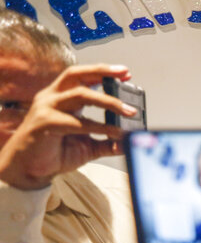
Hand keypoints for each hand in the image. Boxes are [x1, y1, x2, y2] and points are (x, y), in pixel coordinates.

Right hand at [0, 64, 135, 189]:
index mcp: (60, 97)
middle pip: (77, 75)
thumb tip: (129, 142)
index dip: (102, 72)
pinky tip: (115, 132)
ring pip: (80, 95)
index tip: (125, 73)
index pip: (81, 77)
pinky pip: (78, 122)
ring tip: (129, 111)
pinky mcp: (45, 123)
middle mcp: (51, 98)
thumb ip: (107, 142)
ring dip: (108, 101)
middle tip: (124, 75)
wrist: (29, 170)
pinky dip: (100, 126)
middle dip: (102, 72)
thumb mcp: (87, 146)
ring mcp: (46, 108)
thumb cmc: (53, 153)